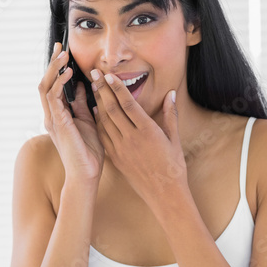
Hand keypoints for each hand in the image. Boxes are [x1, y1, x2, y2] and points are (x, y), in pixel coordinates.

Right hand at [38, 43, 104, 182]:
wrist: (86, 174)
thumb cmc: (88, 152)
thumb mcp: (88, 121)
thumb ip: (83, 105)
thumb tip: (84, 86)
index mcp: (58, 115)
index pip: (53, 86)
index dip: (57, 68)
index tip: (64, 52)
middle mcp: (51, 116)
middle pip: (45, 82)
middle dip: (52, 64)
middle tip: (60, 47)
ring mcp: (52, 120)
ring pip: (46, 87)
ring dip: (54, 69)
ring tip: (64, 55)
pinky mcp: (57, 124)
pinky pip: (54, 98)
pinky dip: (60, 84)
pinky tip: (68, 74)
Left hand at [91, 69, 186, 207]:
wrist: (164, 194)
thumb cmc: (173, 167)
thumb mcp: (174, 139)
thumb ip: (170, 115)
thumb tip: (170, 94)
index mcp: (148, 131)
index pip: (128, 104)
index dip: (116, 87)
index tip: (108, 75)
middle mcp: (132, 138)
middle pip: (113, 109)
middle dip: (102, 89)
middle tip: (94, 73)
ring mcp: (121, 149)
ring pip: (105, 121)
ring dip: (97, 103)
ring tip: (92, 88)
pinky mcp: (116, 159)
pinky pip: (103, 136)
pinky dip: (98, 122)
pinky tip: (95, 112)